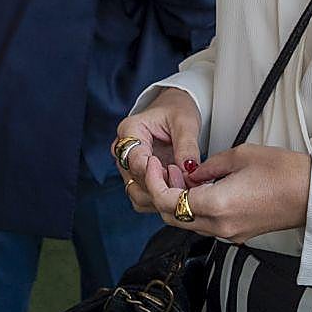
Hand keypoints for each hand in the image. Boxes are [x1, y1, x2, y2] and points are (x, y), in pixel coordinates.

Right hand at [116, 88, 202, 212]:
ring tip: (182, 186)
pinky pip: (144, 198)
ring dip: (161, 197)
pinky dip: (160, 201)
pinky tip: (176, 192)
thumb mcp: (185, 122)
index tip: (176, 171)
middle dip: (161, 187)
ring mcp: (128, 167)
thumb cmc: (176, 111)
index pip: (135, 161)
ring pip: (137, 194)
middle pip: (135, 180)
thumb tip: (189, 172)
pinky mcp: (137, 178)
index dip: (156, 172)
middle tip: (185, 182)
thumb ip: (187, 147)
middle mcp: (123, 151)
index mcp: (129, 130)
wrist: (174, 111)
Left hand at [143, 144, 310, 242]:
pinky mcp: (238, 234)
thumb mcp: (239, 156)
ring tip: (184, 176)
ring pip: (187, 223)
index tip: (155, 166)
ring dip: (178, 202)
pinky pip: (206, 225)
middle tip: (167, 170)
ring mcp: (229, 234)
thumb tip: (191, 173)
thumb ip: (207, 167)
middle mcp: (219, 226)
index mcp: (215, 206)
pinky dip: (195, 209)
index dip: (154, 183)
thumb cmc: (284, 172)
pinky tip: (202, 189)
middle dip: (162, 194)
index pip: (167, 202)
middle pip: (172, 218)